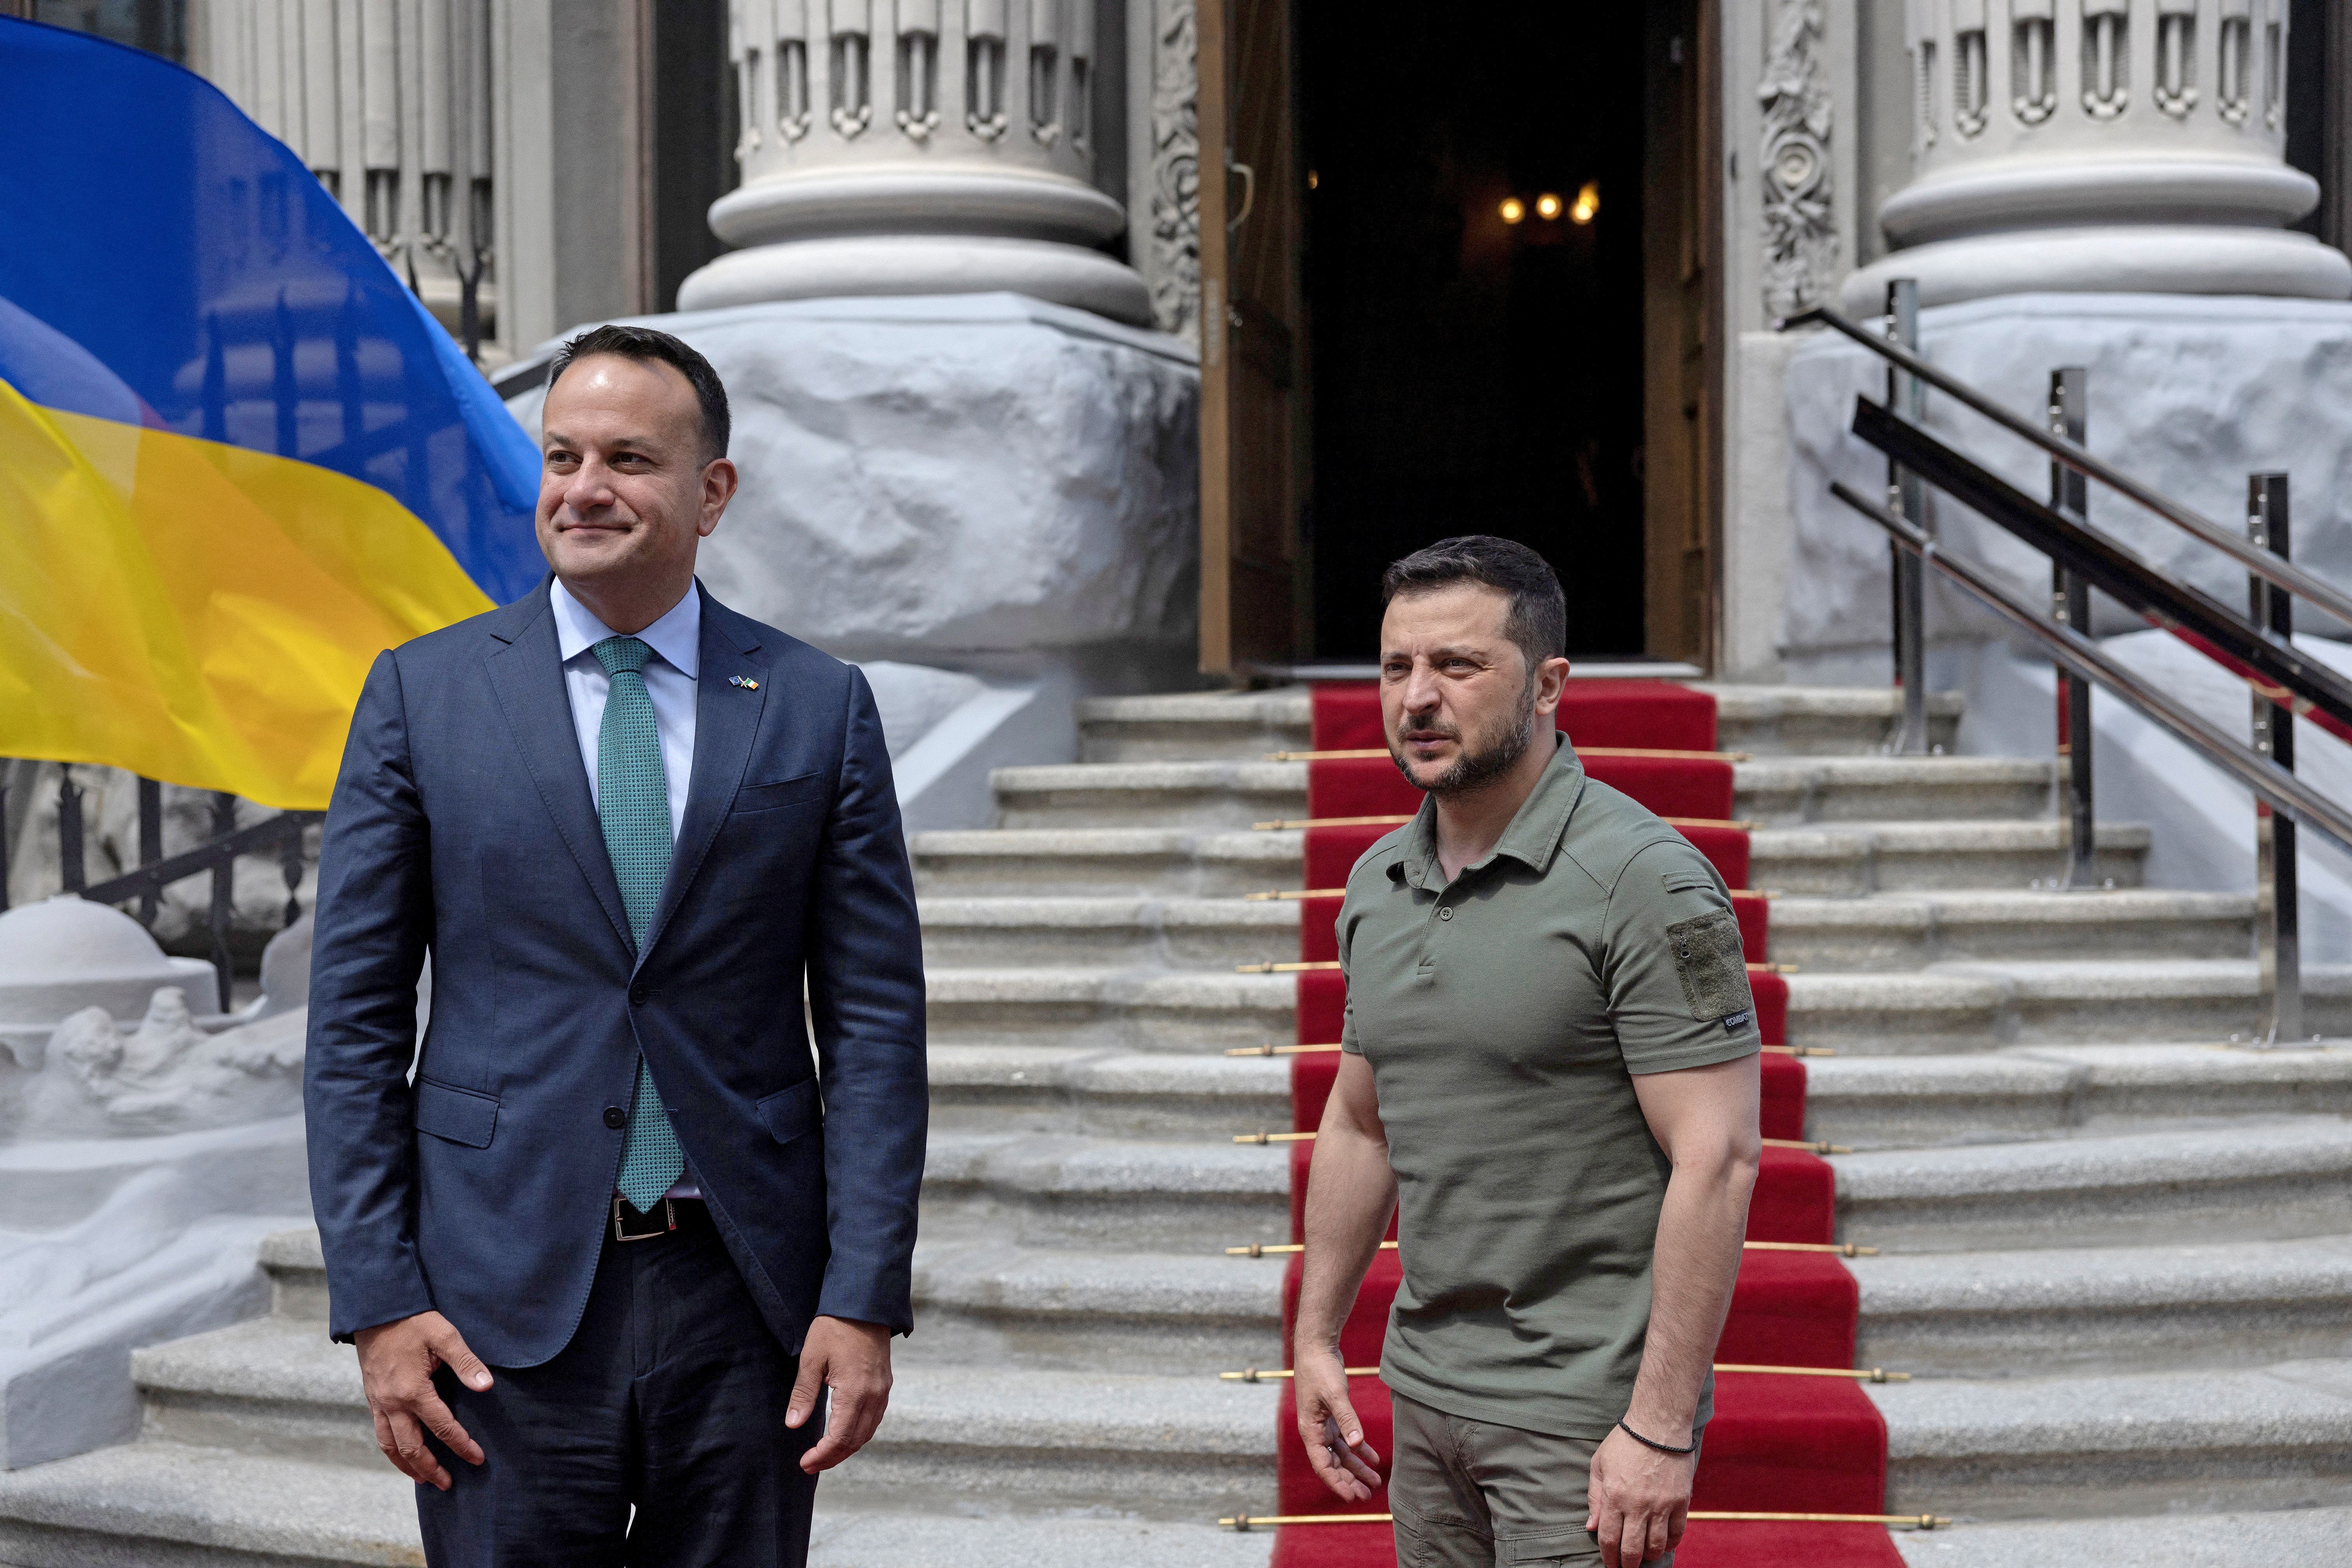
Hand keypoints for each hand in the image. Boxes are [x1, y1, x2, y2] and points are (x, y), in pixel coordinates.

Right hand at [354, 1311, 493, 1490]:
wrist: (376, 1310)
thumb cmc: (413, 1321)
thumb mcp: (444, 1336)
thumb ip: (466, 1363)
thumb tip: (486, 1386)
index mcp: (413, 1390)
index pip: (442, 1427)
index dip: (461, 1445)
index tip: (477, 1459)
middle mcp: (392, 1403)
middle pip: (411, 1447)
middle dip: (430, 1468)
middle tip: (447, 1483)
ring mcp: (378, 1402)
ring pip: (390, 1445)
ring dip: (407, 1465)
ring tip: (423, 1479)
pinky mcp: (371, 1398)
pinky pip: (380, 1433)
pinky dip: (391, 1449)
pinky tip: (402, 1453)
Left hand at [788, 1315, 892, 1472]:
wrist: (865, 1303)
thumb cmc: (835, 1328)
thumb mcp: (812, 1359)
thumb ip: (803, 1394)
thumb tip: (793, 1424)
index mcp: (855, 1392)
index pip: (840, 1438)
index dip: (822, 1455)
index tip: (805, 1462)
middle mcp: (874, 1395)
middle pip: (856, 1441)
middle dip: (833, 1457)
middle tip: (810, 1465)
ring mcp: (882, 1390)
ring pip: (868, 1432)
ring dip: (847, 1448)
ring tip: (825, 1454)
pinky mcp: (884, 1384)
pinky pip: (874, 1418)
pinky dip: (859, 1433)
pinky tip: (844, 1433)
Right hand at [1293, 1345, 1381, 1499]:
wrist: (1317, 1348)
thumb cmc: (1320, 1369)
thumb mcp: (1335, 1394)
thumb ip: (1347, 1419)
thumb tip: (1357, 1444)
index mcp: (1310, 1430)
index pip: (1323, 1465)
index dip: (1337, 1482)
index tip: (1351, 1497)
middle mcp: (1315, 1431)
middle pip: (1333, 1464)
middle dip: (1350, 1480)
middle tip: (1367, 1496)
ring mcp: (1324, 1425)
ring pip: (1342, 1454)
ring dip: (1357, 1468)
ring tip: (1375, 1483)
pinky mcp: (1333, 1416)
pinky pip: (1347, 1439)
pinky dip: (1360, 1449)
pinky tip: (1374, 1458)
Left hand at [1586, 1424, 1695, 1567]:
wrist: (1658, 1425)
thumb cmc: (1624, 1442)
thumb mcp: (1599, 1465)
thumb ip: (1594, 1497)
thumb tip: (1591, 1526)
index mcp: (1614, 1497)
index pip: (1609, 1539)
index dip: (1609, 1558)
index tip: (1610, 1565)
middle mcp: (1638, 1505)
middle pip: (1632, 1549)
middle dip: (1627, 1564)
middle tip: (1625, 1567)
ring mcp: (1662, 1505)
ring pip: (1656, 1546)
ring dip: (1648, 1556)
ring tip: (1643, 1557)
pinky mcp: (1680, 1501)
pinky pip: (1677, 1533)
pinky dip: (1670, 1543)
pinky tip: (1663, 1544)